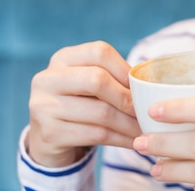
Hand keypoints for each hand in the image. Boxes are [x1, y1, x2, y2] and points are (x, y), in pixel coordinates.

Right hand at [28, 41, 141, 166]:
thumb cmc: (80, 104)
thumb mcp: (89, 84)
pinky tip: (133, 141)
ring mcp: (44, 107)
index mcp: (63, 58)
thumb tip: (150, 85)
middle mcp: (48, 79)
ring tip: (146, 129)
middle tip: (146, 110)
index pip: (99, 52)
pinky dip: (121, 139)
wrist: (49, 139)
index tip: (141, 86)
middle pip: (98, 80)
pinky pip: (96, 135)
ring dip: (129, 123)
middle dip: (127, 98)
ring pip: (101, 112)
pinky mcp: (50, 134)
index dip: (124, 69)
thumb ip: (113, 77)